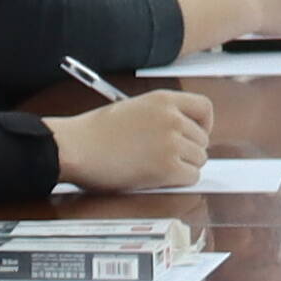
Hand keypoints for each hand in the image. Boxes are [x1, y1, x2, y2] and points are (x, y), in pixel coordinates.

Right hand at [48, 88, 221, 190]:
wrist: (76, 148)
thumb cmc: (95, 133)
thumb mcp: (133, 108)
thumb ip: (161, 116)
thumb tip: (183, 133)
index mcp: (163, 99)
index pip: (204, 108)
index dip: (204, 124)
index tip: (196, 134)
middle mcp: (172, 118)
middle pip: (202, 139)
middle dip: (189, 150)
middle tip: (169, 158)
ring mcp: (171, 143)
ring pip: (199, 159)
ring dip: (184, 166)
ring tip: (159, 167)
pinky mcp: (167, 168)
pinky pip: (192, 176)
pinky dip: (180, 180)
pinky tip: (161, 178)